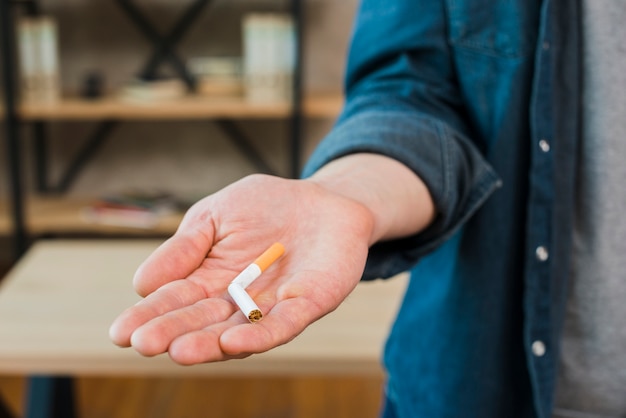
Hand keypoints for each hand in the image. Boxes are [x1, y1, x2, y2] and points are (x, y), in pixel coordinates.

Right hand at [109, 173, 374, 364]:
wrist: (325, 201)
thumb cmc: (267, 206)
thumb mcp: (216, 216)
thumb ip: (185, 246)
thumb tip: (141, 284)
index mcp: (211, 279)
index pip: (175, 300)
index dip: (148, 315)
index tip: (120, 332)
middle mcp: (238, 301)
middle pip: (201, 321)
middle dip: (172, 332)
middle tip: (142, 343)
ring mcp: (271, 306)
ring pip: (237, 332)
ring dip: (208, 343)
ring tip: (177, 351)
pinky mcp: (306, 305)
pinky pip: (282, 324)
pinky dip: (259, 336)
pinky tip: (233, 343)